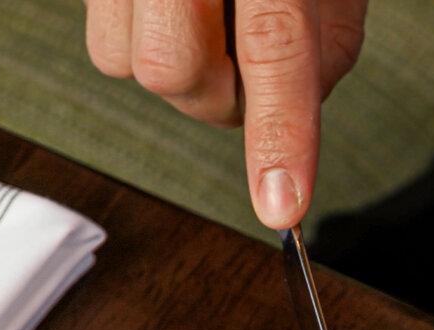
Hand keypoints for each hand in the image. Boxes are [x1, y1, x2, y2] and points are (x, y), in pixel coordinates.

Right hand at [84, 0, 367, 227]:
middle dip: (219, 91)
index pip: (272, 46)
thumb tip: (298, 119)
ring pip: (132, 67)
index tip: (282, 205)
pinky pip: (108, 47)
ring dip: (183, 67)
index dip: (279, 132)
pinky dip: (147, 44)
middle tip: (244, 50)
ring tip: (208, 13)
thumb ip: (325, 44)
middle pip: (178, 74)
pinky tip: (177, 7)